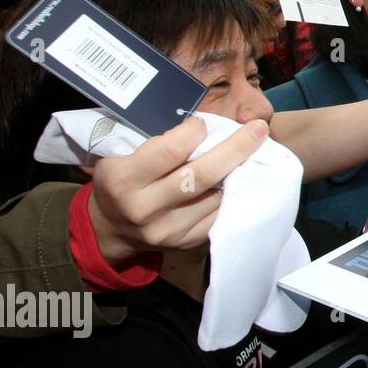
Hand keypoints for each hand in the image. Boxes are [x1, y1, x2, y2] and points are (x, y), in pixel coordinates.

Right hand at [87, 117, 267, 261]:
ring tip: (256, 153)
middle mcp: (144, 207)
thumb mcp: (119, 155)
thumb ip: (155, 142)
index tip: (203, 124)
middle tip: (259, 128)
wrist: (108, 229)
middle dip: (236, 148)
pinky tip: (243, 179)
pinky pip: (220, 215)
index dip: (195, 131)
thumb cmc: (120, 180)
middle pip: (202, 174)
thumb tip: (208, 126)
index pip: (171, 150)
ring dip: (240, 172)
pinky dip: (235, 195)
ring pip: (216, 196)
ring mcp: (167, 230)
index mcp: (123, 179)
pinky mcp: (185, 243)